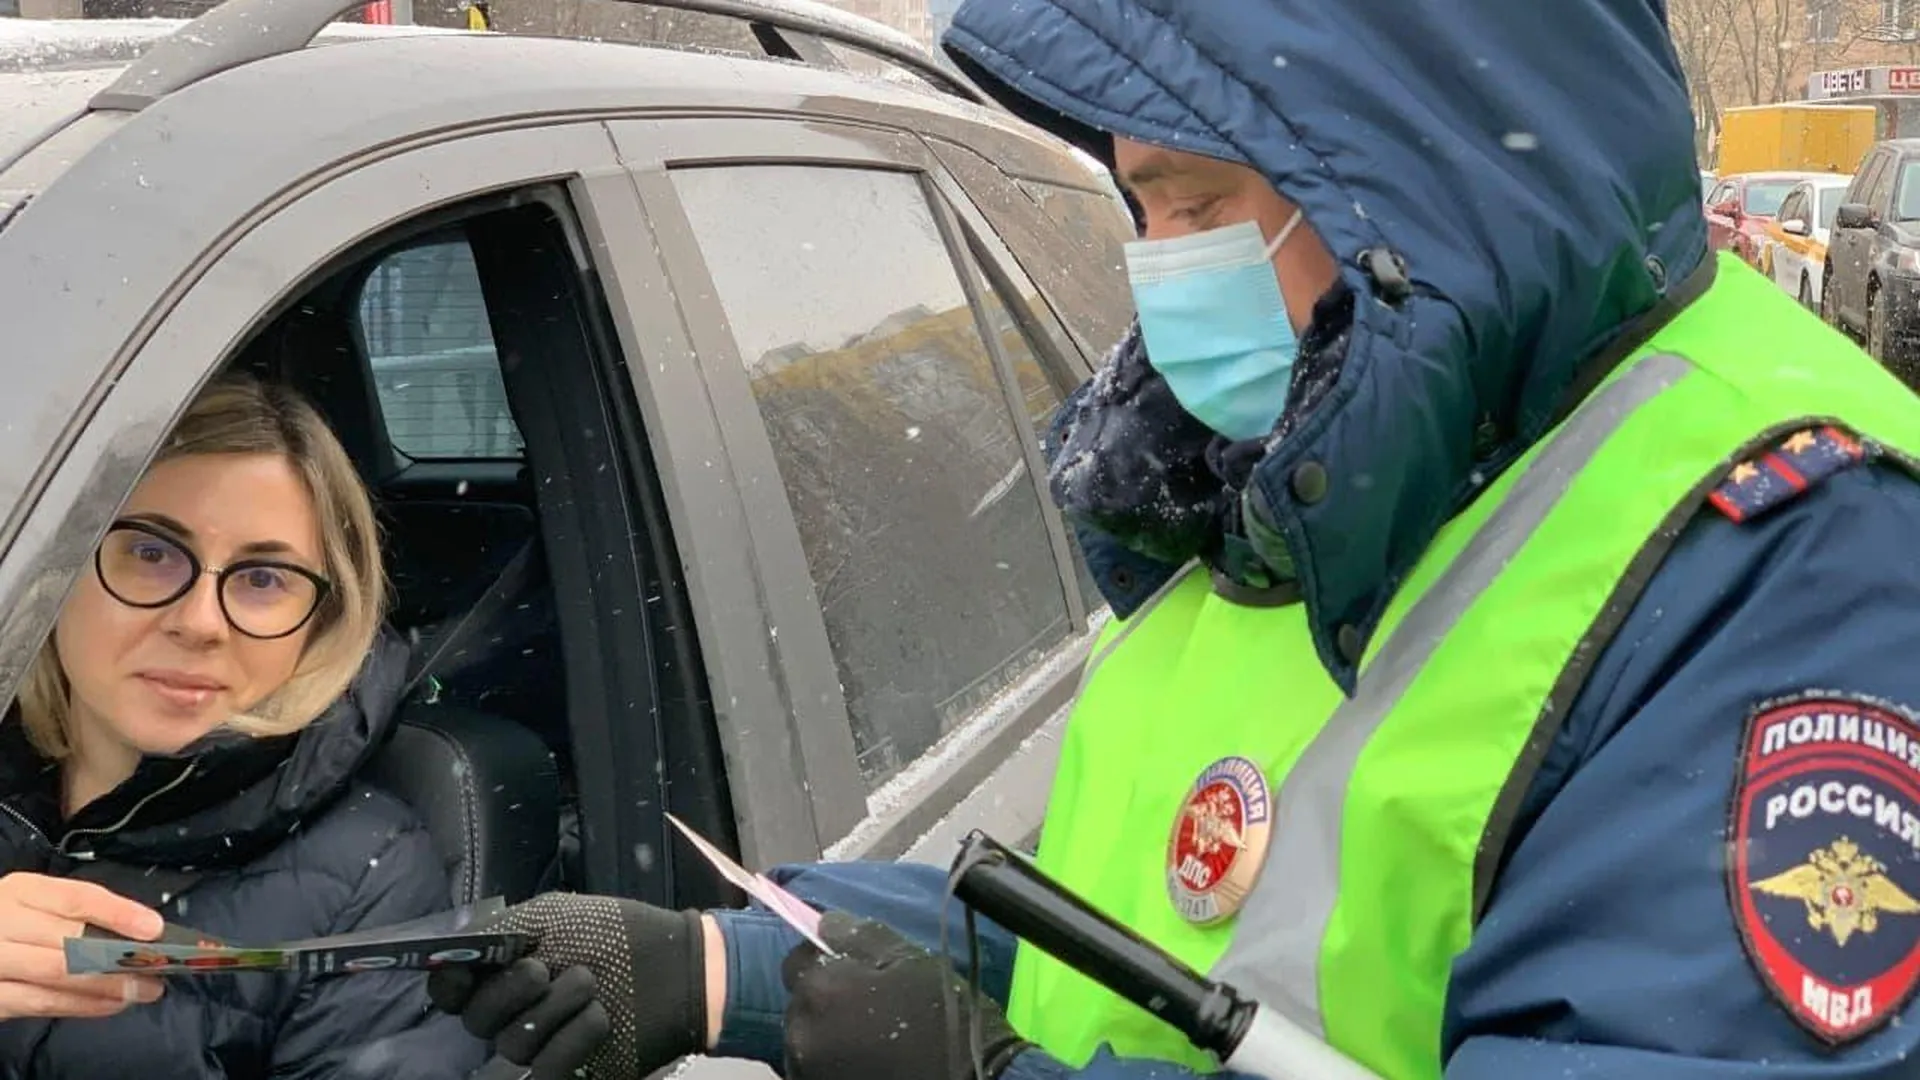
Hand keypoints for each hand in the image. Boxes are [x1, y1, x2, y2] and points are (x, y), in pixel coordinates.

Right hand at [0, 872, 164, 1020]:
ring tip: (143, 990)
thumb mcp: (39, 905)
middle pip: (70, 940)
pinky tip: (111, 1004)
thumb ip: (81, 913)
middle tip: (159, 969)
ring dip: (108, 986)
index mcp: (24, 891)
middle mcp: (4, 923)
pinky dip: (82, 1005)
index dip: (119, 914)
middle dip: (121, 957)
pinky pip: (41, 1004)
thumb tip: (142, 930)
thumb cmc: (16, 922)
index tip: (154, 929)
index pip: (77, 898)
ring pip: (58, 974)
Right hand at [426, 893, 704, 1077]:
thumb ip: (499, 930)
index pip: (451, 992)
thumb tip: (452, 947)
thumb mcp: (552, 916)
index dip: (450, 985)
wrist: (675, 963)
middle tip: (543, 968)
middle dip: (508, 990)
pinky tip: (598, 1017)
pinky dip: (571, 1041)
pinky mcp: (571, 1071)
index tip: (465, 972)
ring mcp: (542, 1045)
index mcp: (504, 974)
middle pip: (476, 1019)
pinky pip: (547, 1071)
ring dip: (554, 1007)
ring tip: (591, 984)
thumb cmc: (615, 933)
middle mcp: (516, 1013)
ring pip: (513, 1044)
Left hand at [781, 913, 1030, 1079]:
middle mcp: (802, 1031)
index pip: (799, 959)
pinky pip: (815, 1067)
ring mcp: (806, 1069)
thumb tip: (825, 922)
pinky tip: (869, 1060)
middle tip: (871, 1007)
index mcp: (822, 989)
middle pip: (803, 1001)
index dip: (830, 960)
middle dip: (829, 998)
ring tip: (873, 1039)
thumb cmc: (946, 1021)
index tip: (859, 972)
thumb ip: (862, 937)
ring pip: (808, 1037)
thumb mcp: (914, 962)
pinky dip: (834, 1061)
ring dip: (830, 1032)